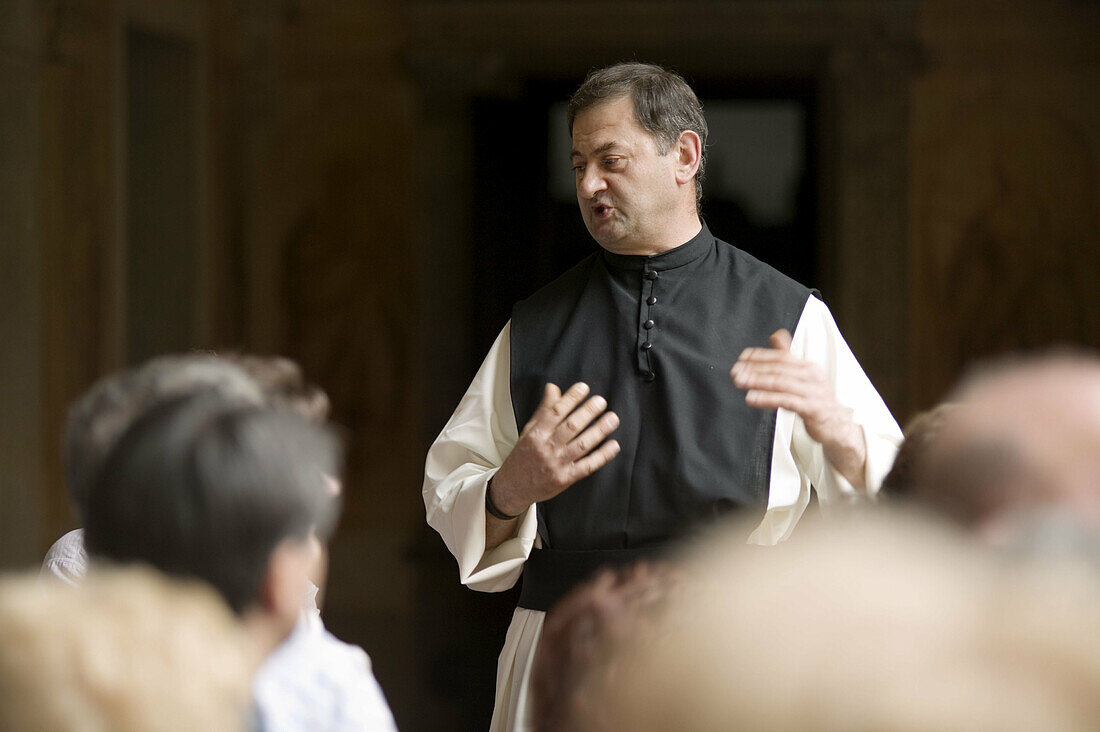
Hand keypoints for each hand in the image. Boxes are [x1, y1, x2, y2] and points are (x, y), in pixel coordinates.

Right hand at [490, 382, 620, 516]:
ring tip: (612, 419)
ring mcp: (557, 464)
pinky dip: (602, 456)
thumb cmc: (523, 456)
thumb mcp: (529, 430)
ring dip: (599, 431)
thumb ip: (543, 410)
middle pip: (571, 427)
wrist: (514, 487)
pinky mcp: (566, 478)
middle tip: (601, 401)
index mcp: (537, 434)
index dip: (570, 398)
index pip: (555, 412)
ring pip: (582, 445)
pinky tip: (613, 445)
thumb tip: (553, 388)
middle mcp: (547, 448)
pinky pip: (587, 466)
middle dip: (588, 412)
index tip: (583, 388)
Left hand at [730, 329, 866, 486]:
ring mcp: (814, 392)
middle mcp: (812, 376)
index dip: (761, 355)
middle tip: (735, 371)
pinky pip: (786, 401)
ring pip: (781, 383)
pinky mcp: (813, 409)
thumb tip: (776, 335)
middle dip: (755, 368)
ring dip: (758, 381)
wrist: (838, 426)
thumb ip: (788, 357)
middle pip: (779, 368)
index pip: (782, 356)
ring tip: (740, 382)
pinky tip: (751, 398)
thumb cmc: (816, 400)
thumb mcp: (804, 377)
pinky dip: (767, 398)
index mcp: (809, 366)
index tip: (742, 357)